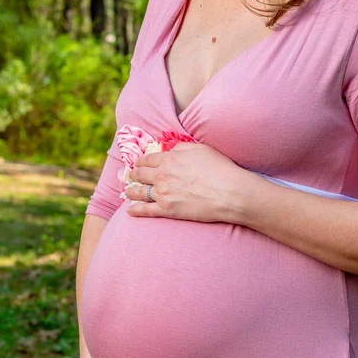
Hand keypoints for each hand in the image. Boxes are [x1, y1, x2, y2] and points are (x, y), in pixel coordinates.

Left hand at [125, 141, 240, 221]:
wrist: (230, 193)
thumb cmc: (220, 168)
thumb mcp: (201, 148)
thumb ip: (181, 147)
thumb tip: (170, 150)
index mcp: (169, 159)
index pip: (147, 159)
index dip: (141, 161)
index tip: (139, 163)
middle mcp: (162, 175)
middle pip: (140, 174)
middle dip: (133, 174)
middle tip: (131, 176)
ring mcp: (163, 194)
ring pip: (139, 192)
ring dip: (131, 191)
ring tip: (127, 192)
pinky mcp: (167, 210)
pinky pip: (145, 210)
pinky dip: (135, 210)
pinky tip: (130, 210)